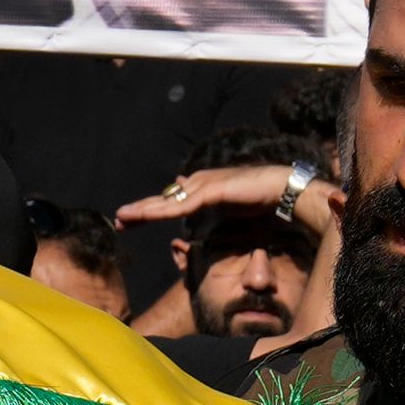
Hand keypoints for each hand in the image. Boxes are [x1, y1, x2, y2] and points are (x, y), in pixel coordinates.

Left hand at [114, 163, 342, 240]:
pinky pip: (183, 205)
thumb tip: (190, 213)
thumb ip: (208, 211)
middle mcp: (199, 183)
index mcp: (202, 187)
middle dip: (140, 210)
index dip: (148, 210)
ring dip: (145, 210)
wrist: (285, 192)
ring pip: (169, 201)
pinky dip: (163, 212)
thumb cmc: (260, 202)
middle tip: (118, 221)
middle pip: (164, 199)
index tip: (127, 222)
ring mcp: (205, 185)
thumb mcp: (227, 209)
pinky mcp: (213, 191)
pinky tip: (146, 217)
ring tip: (123, 217)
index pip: (170, 201)